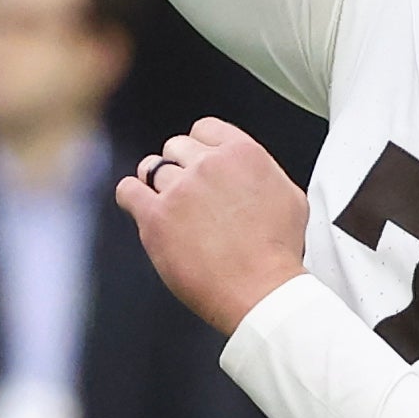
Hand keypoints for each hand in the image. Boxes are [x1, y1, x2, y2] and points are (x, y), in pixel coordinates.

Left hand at [115, 118, 308, 335]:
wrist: (260, 289)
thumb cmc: (278, 252)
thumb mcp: (290, 198)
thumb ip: (263, 173)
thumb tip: (251, 172)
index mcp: (243, 154)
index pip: (205, 128)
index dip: (199, 146)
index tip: (198, 162)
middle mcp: (209, 165)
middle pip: (175, 147)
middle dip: (180, 167)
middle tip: (189, 192)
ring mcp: (179, 190)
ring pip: (150, 167)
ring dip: (156, 183)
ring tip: (167, 204)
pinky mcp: (155, 217)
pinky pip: (128, 191)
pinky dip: (131, 196)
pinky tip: (140, 207)